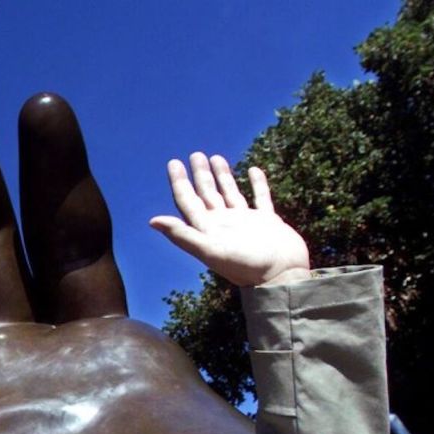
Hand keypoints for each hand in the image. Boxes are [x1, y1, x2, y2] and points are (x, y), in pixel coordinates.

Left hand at [149, 152, 310, 285]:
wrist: (281, 277)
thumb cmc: (245, 265)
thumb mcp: (210, 250)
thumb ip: (183, 234)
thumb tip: (152, 221)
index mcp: (207, 229)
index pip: (188, 201)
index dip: (179, 182)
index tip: (174, 163)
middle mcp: (223, 224)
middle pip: (206, 194)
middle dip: (200, 175)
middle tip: (195, 155)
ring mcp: (245, 222)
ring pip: (229, 193)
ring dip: (223, 176)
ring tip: (216, 157)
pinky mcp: (266, 221)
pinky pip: (260, 197)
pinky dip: (257, 184)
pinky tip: (254, 170)